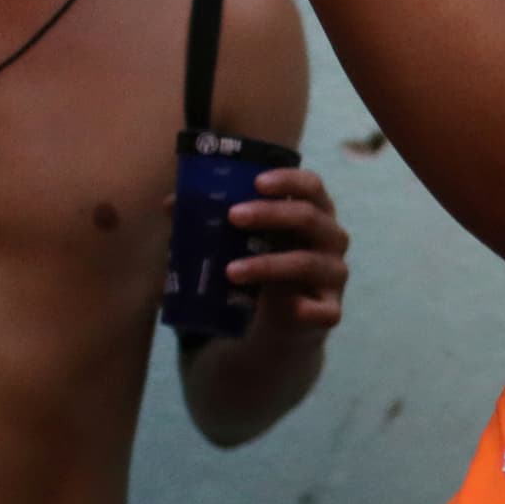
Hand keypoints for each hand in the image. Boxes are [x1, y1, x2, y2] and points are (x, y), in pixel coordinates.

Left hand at [225, 165, 347, 335]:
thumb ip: (214, 222)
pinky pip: (323, 310)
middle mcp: (330, 239)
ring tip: (230, 271)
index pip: (311, 186)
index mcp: (313, 213)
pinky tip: (288, 308)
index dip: (288, 180)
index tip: (256, 182)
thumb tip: (170, 204)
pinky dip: (306, 308)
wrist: (280, 323)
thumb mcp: (242, 242)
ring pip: (307, 262)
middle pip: (309, 217)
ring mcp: (334, 275)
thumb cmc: (263, 268)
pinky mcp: (330, 311)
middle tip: (233, 217)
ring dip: (268, 264)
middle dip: (270, 214)